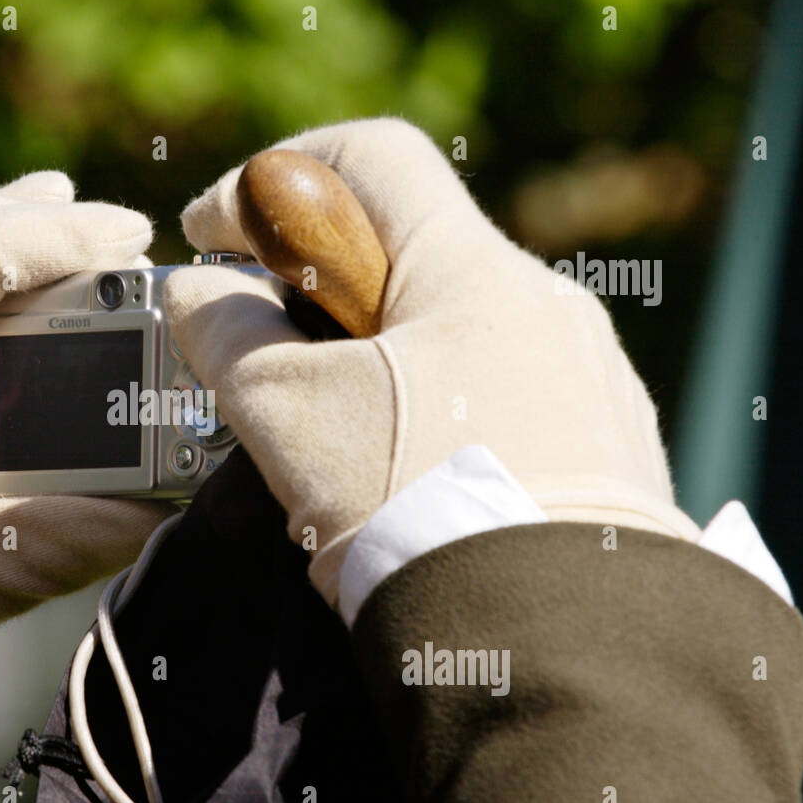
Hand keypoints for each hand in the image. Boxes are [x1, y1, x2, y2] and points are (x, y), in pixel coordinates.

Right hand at [164, 118, 698, 605]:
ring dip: (378, 360)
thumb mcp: (286, 416)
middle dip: (316, 293)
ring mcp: (585, 374)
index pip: (367, 155)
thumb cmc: (415, 513)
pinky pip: (503, 394)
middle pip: (406, 252)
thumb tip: (197, 293)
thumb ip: (224, 336)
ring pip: (453, 331)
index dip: (271, 177)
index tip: (214, 236)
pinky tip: (413, 481)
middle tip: (263, 356)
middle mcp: (543, 304)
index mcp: (472, 271)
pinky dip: (441, 411)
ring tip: (334, 442)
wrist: (553, 646)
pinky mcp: (604, 443)